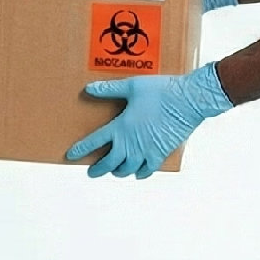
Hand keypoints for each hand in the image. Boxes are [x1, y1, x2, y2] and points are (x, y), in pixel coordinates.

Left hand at [66, 64, 232, 178]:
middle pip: (109, 162)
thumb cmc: (161, 91)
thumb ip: (109, 89)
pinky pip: (148, 169)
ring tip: (114, 170)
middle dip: (99, 169)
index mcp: (121, 127)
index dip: (81, 150)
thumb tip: (89, 89)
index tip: (71, 156)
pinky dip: (140, 173)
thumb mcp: (132, 87)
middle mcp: (131, 143)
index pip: (94, 142)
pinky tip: (138, 173)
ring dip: (118, 171)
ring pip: (127, 169)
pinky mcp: (161, 153)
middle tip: (92, 172)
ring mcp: (146, 150)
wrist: (188, 100)